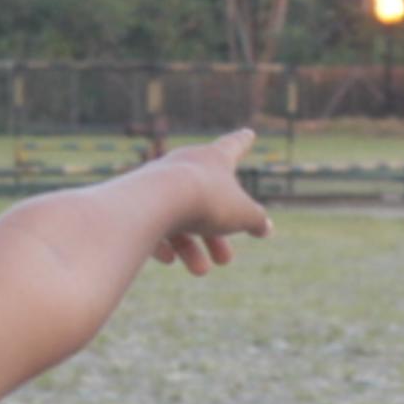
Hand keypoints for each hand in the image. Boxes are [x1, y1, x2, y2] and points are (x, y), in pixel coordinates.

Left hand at [150, 129, 273, 274]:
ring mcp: (158, 183)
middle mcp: (184, 165)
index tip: (249, 133)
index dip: (243, 142)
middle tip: (226, 260)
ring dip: (191, 248)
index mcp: (213, 159)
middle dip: (216, 234)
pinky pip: (152, 225)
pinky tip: (170, 260)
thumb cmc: (206, 201)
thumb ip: (256, 220)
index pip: (233, 146)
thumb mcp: (242, 214)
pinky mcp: (137, 202)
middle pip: (206, 201)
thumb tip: (265, 227)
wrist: (155, 203)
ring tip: (200, 270)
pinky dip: (162, 244)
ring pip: (179, 219)